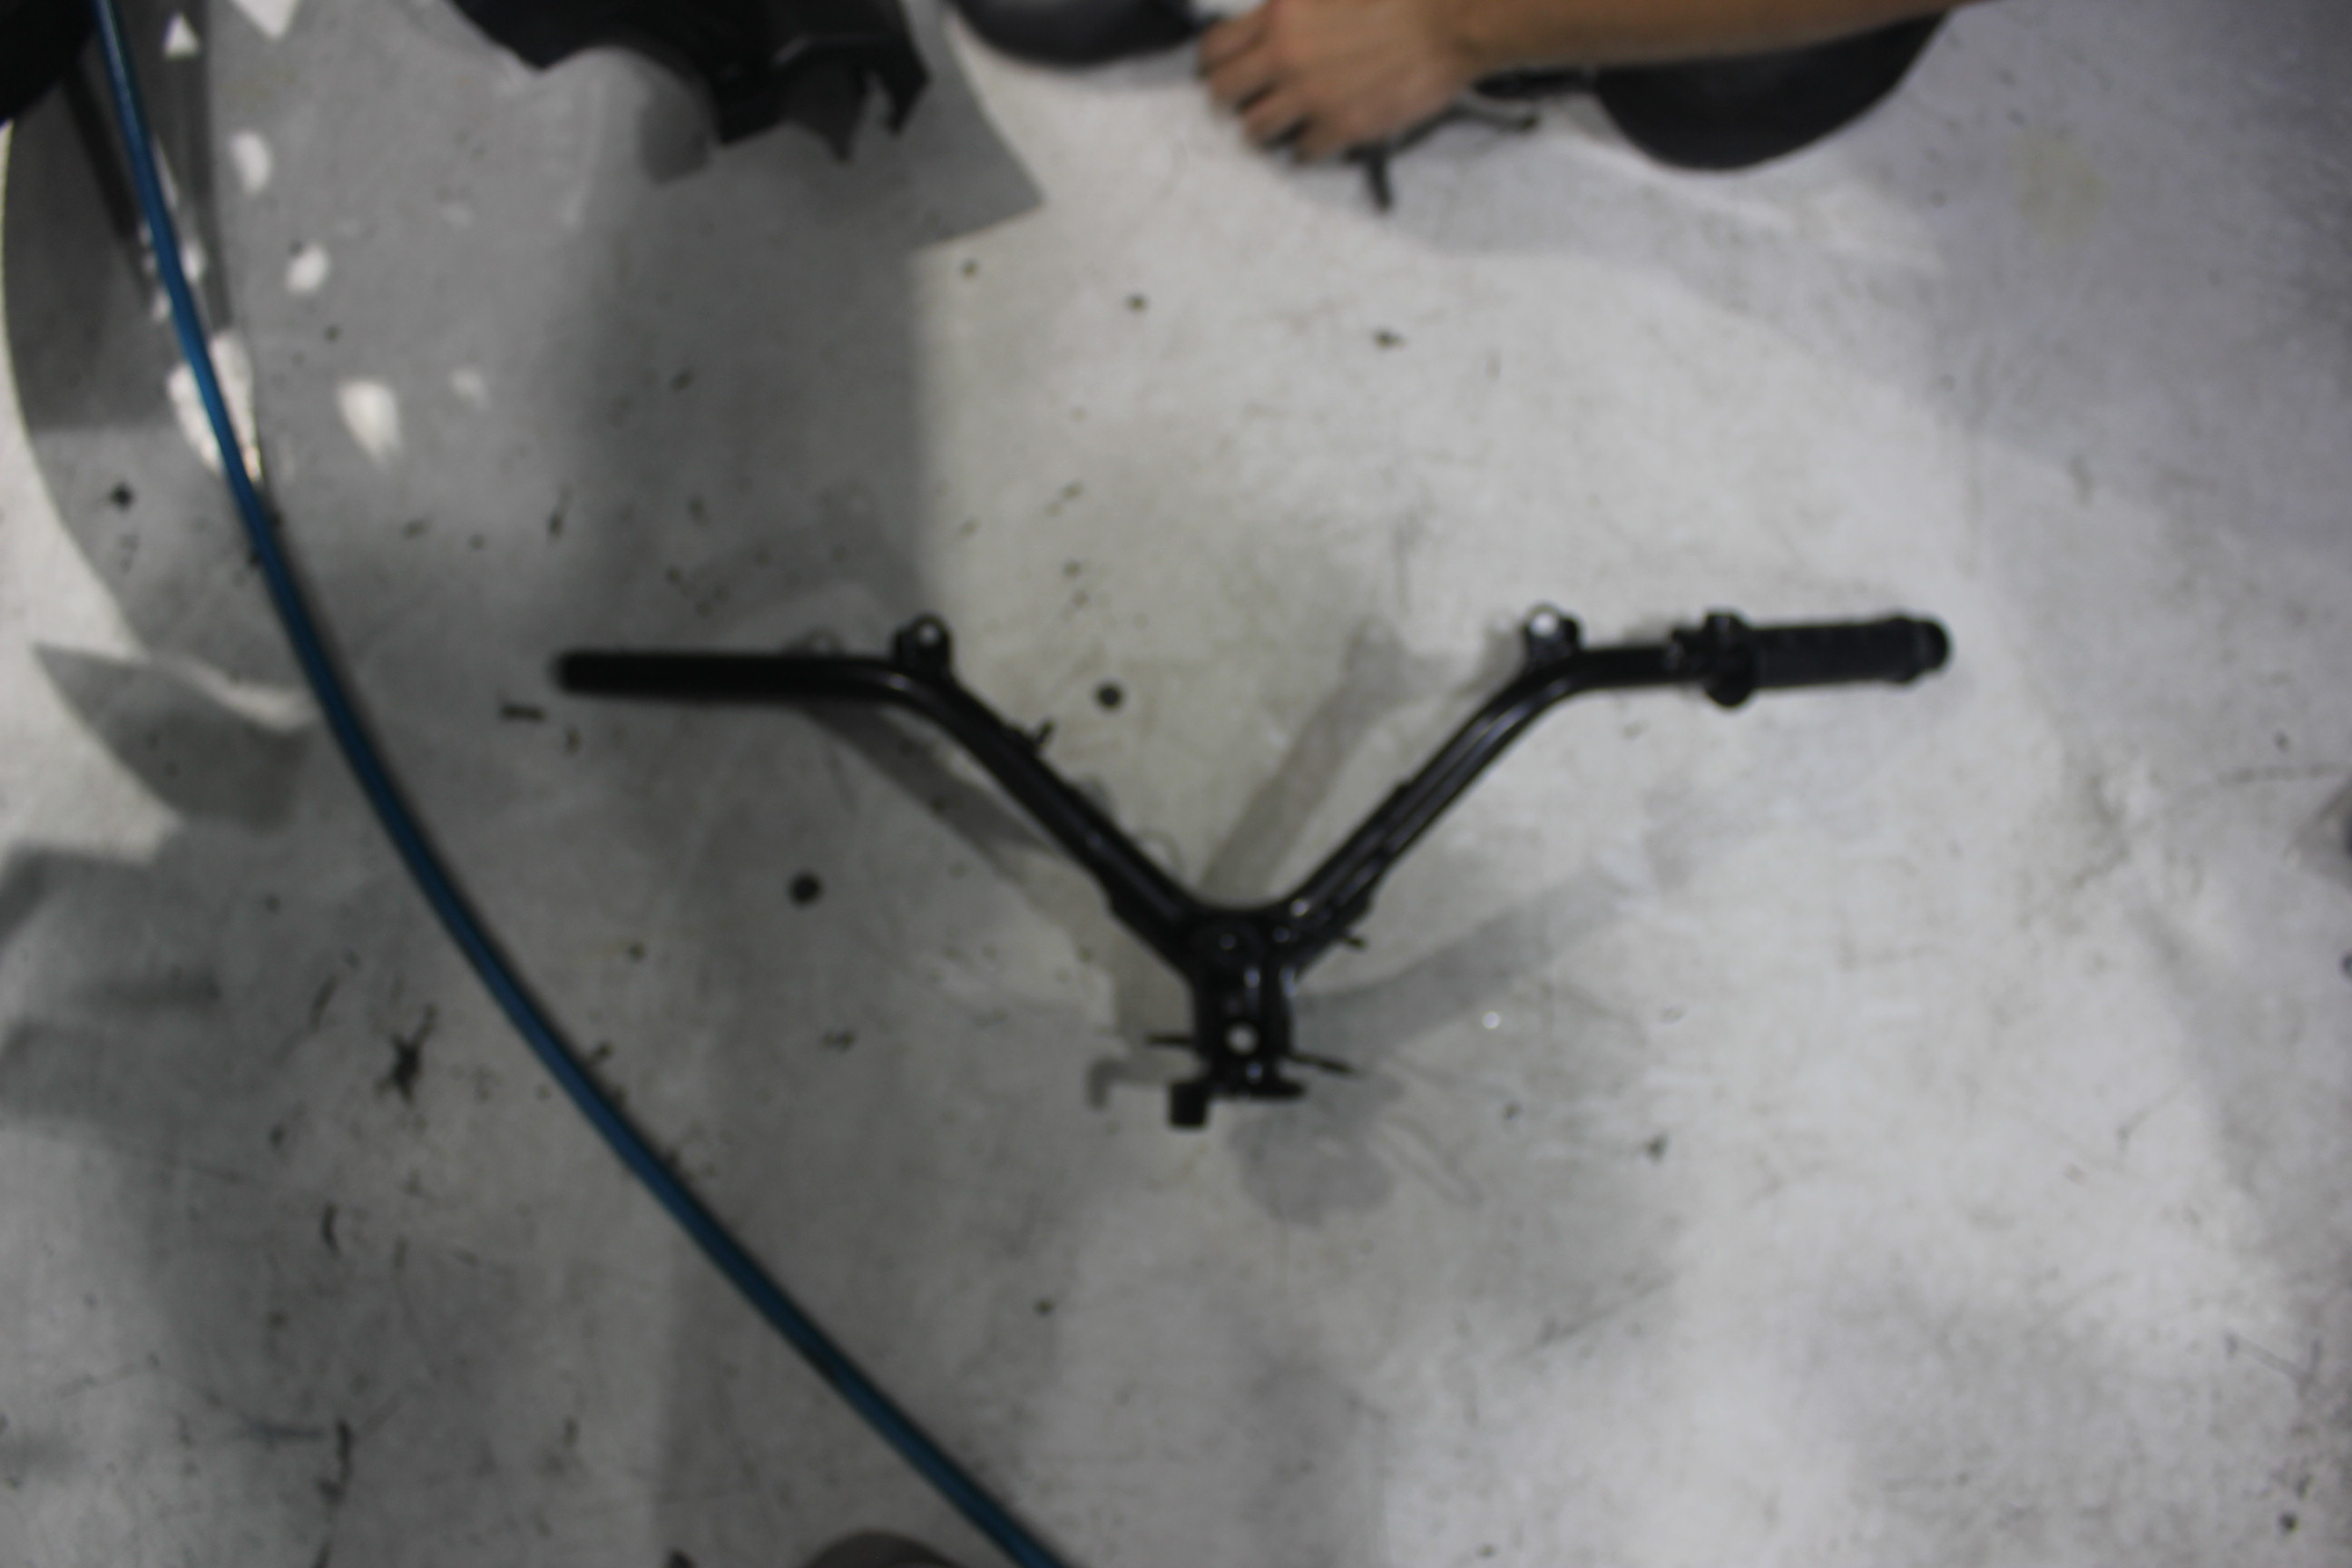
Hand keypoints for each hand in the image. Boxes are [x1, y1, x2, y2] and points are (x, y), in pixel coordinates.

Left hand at [1199, 0, 1475, 160]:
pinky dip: (1307, 147)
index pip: (1215, 48)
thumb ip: (1294, 4)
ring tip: (1285, 120)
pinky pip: (1300, 152)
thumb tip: (1272, 19)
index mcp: (1280, 14)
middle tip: (1249, 99)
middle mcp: (1285, 56)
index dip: (1215, 62)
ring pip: (1254, 130)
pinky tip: (1320, 134)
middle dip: (1231, 98)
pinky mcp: (1339, 128)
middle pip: (1222, 94)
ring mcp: (1310, 97)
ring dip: (1266, 127)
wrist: (1450, 23)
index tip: (1225, 69)